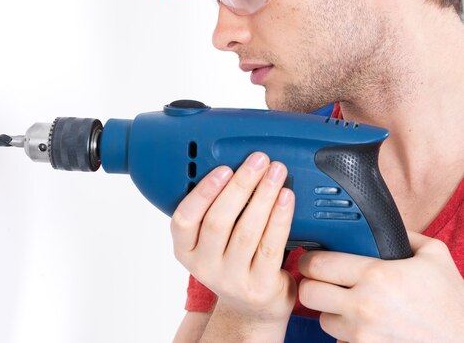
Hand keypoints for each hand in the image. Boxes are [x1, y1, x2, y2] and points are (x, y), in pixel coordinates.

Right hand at [170, 152, 296, 325]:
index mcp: (186, 250)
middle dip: (240, 185)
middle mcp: (205, 267)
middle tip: (257, 161)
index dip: (203, 192)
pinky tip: (286, 198)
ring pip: (247, 231)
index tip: (223, 168)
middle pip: (218, 221)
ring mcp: (232, 279)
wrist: (252, 308)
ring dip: (263, 196)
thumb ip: (213, 211)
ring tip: (276, 173)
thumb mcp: (210, 242)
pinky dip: (280, 218)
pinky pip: (271, 246)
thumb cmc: (232, 263)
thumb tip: (236, 167)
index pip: (184, 219)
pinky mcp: (260, 286)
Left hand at [298, 231, 463, 341]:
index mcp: (377, 275)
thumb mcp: (435, 257)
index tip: (314, 259)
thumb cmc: (453, 303)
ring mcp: (363, 334)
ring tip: (348, 305)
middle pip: (308, 293)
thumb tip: (380, 224)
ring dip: (330, 311)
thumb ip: (404, 235)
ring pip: (322, 319)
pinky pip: (339, 341)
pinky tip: (364, 326)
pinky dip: (346, 334)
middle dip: (311, 284)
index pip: (318, 264)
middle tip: (322, 281)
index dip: (310, 260)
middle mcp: (364, 306)